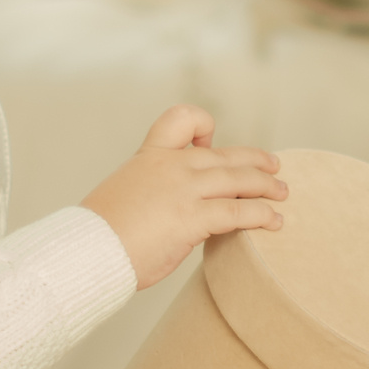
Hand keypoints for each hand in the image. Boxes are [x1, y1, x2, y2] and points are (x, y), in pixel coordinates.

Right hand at [82, 105, 285, 288]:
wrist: (86, 250)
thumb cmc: (98, 235)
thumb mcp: (122, 195)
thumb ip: (151, 193)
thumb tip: (168, 211)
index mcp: (150, 156)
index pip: (181, 119)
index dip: (202, 126)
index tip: (210, 142)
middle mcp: (171, 166)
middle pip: (226, 155)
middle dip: (255, 161)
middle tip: (274, 166)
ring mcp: (184, 190)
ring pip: (239, 180)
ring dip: (267, 187)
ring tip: (283, 193)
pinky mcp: (193, 217)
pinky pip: (239, 211)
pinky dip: (263, 215)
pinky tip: (275, 221)